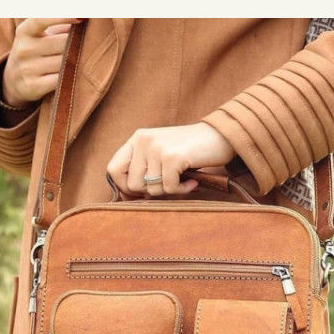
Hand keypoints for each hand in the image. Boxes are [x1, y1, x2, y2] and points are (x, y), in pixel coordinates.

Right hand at [1, 18, 84, 107]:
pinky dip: (71, 78)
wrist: (14, 81)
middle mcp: (24, 49)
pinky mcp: (34, 86)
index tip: (82, 16)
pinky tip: (75, 76)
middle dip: (77, 44)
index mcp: (24, 32)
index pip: (41, 20)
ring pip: (65, 63)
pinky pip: (62, 80)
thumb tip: (84, 19)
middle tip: (88, 46)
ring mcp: (28, 68)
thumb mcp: (38, 36)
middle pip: (63, 43)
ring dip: (77, 62)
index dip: (62, 17)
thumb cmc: (35, 52)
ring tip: (83, 61)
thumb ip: (59, 27)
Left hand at [106, 123, 234, 197]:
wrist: (219, 136)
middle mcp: (143, 140)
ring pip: (152, 189)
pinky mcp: (172, 157)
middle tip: (169, 183)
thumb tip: (124, 197)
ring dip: (170, 190)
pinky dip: (183, 189)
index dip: (124, 187)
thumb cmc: (190, 150)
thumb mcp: (160, 153)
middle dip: (151, 191)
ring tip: (183, 178)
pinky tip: (192, 180)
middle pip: (132, 184)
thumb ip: (142, 169)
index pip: (113, 170)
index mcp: (137, 139)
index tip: (142, 193)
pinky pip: (169, 188)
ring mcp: (157, 148)